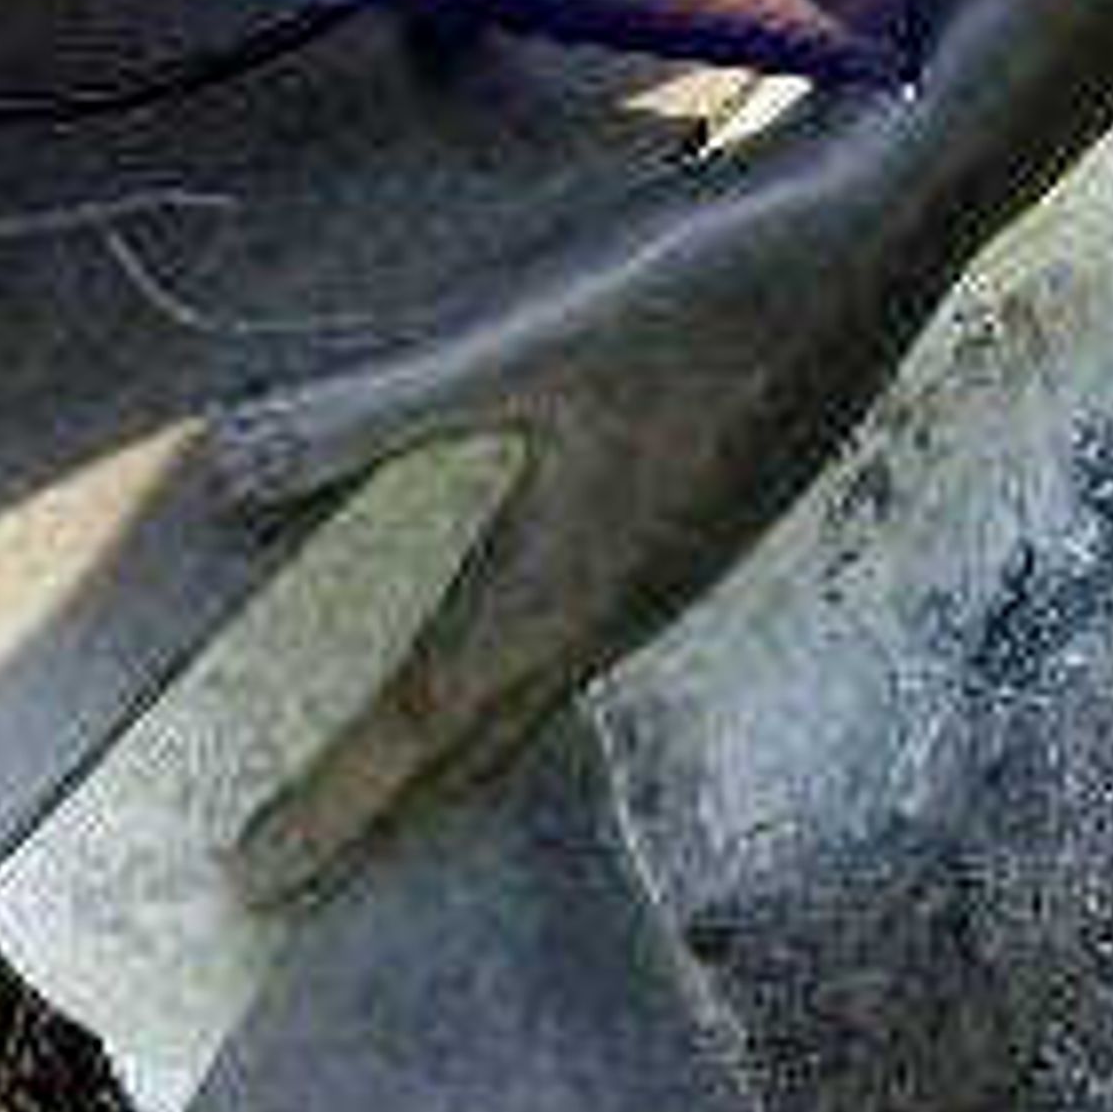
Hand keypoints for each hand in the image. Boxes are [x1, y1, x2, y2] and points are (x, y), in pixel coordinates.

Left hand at [208, 103, 944, 904]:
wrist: (886, 227)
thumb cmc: (707, 281)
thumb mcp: (524, 338)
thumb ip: (375, 411)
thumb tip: (226, 480)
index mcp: (569, 582)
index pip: (424, 724)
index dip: (335, 803)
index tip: (252, 884)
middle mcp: (624, 600)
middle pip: (487, 741)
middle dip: (387, 815)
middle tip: (296, 883)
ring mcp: (675, 563)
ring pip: (541, 695)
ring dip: (454, 754)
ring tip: (391, 788)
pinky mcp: (705, 513)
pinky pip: (584, 645)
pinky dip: (514, 685)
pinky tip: (515, 644)